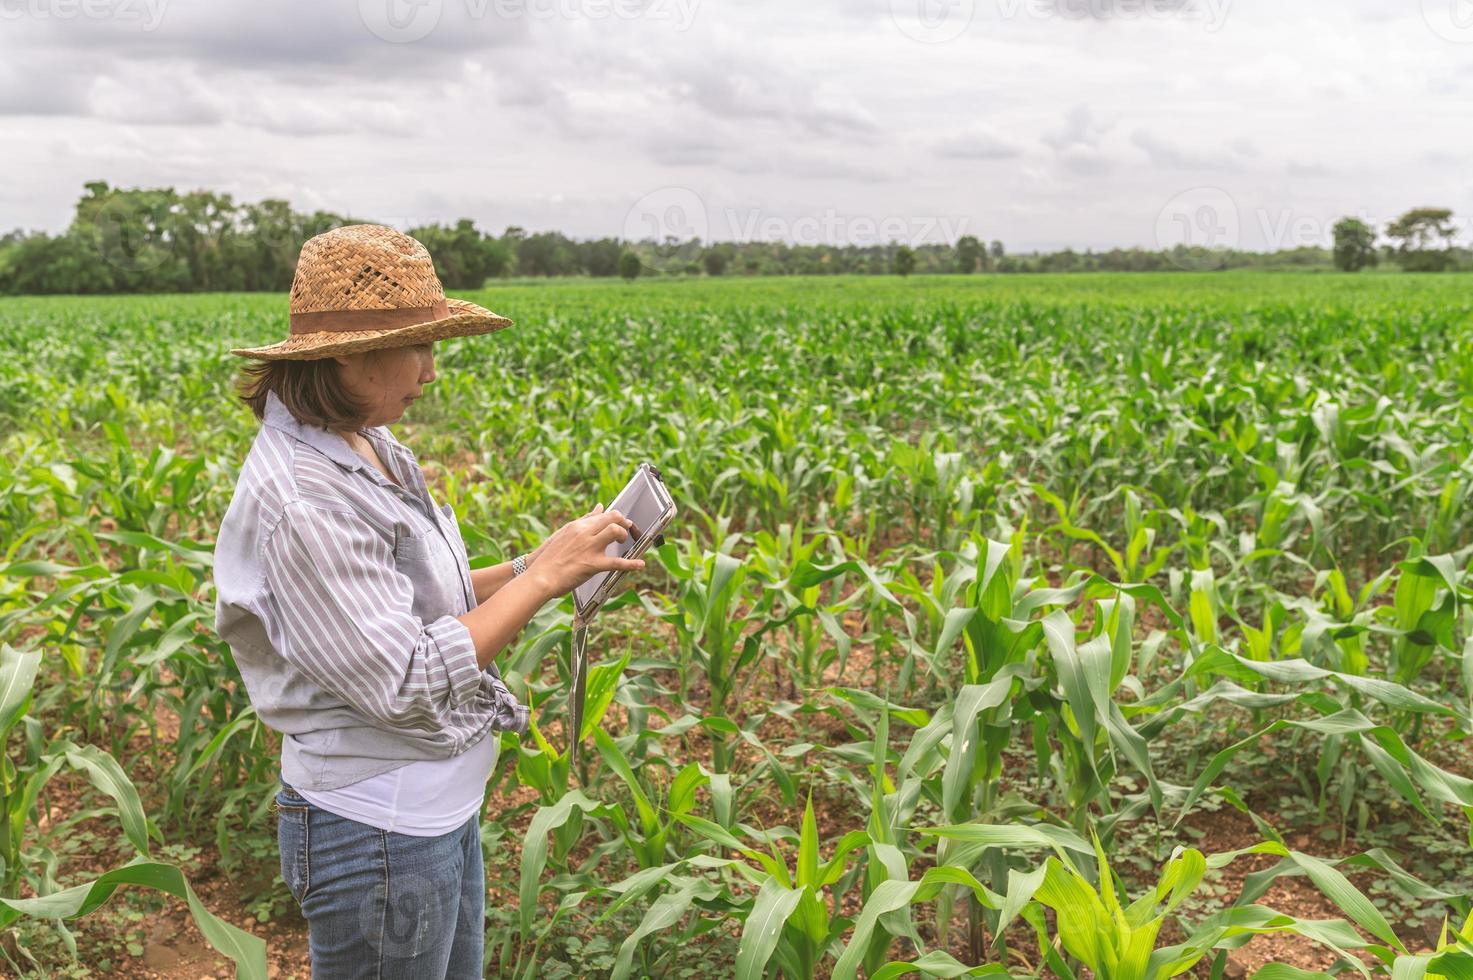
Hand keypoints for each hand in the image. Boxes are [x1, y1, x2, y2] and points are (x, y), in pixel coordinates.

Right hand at [527, 503, 645, 598]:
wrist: (538, 576)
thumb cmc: (549, 558)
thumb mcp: (565, 534)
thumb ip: (583, 521)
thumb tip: (599, 507)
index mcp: (577, 526)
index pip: (602, 514)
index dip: (616, 517)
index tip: (622, 522)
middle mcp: (584, 533)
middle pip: (612, 517)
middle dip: (623, 523)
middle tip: (626, 532)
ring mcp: (589, 547)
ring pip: (615, 531)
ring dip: (624, 536)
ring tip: (625, 545)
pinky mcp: (592, 564)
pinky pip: (617, 562)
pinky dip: (631, 564)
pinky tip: (640, 566)